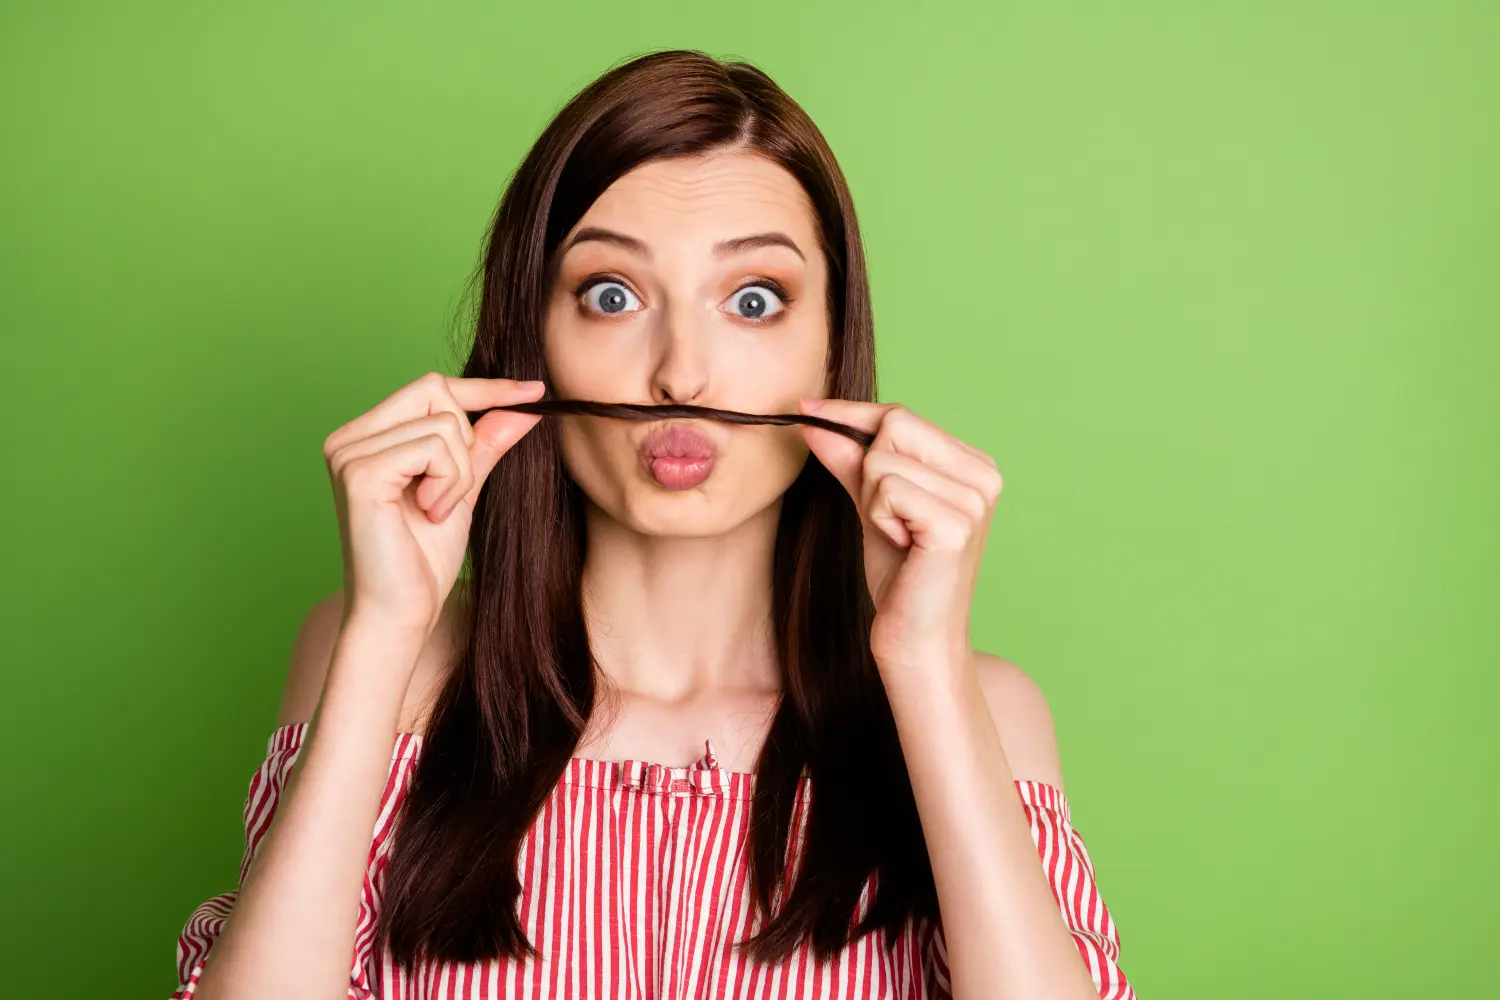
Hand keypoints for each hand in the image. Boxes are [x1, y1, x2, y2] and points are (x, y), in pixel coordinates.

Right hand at [322, 372, 544, 637]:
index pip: (430, 387)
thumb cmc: (424, 560)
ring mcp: (348, 453)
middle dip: (465, 443)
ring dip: (458, 474)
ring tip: (436, 511)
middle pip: (434, 391)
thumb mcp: (464, 489)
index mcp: (366, 437)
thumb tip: (526, 403)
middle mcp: (348, 438)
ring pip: (443, 424)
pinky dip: (448, 483)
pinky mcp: (360, 473)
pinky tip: (429, 513)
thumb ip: (485, 444)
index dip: (485, 388)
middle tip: (451, 492)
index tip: (535, 391)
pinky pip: (433, 448)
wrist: (403, 612)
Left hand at [798, 399, 1003, 671]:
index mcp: (973, 464)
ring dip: (872, 502)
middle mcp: (983, 475)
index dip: (851, 415)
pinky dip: (878, 518)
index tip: (806, 412)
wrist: (915, 638)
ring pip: (883, 461)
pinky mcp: (955, 525)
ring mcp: (974, 499)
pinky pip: (886, 491)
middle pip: (894, 426)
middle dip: (868, 469)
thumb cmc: (900, 576)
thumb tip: (812, 418)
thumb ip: (849, 460)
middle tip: (883, 518)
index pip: (902, 416)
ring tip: (898, 537)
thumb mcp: (871, 505)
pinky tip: (902, 547)